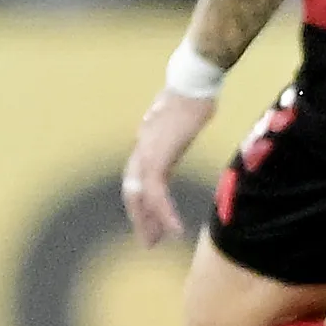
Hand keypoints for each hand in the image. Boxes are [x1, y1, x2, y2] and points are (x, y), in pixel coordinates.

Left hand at [120, 88, 214, 245]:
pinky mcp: (157, 157)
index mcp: (146, 145)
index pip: (137, 180)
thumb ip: (166, 128)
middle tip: (148, 242)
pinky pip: (157, 193)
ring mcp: (146, 154)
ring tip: (155, 242)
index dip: (141, 202)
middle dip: (140, 218)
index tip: (150, 219)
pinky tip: (175, 229)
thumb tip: (164, 123)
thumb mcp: (175, 116)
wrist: (191, 83)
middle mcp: (141, 151)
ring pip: (141, 197)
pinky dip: (164, 213)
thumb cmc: (189, 94)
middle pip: (134, 192)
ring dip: (149, 222)